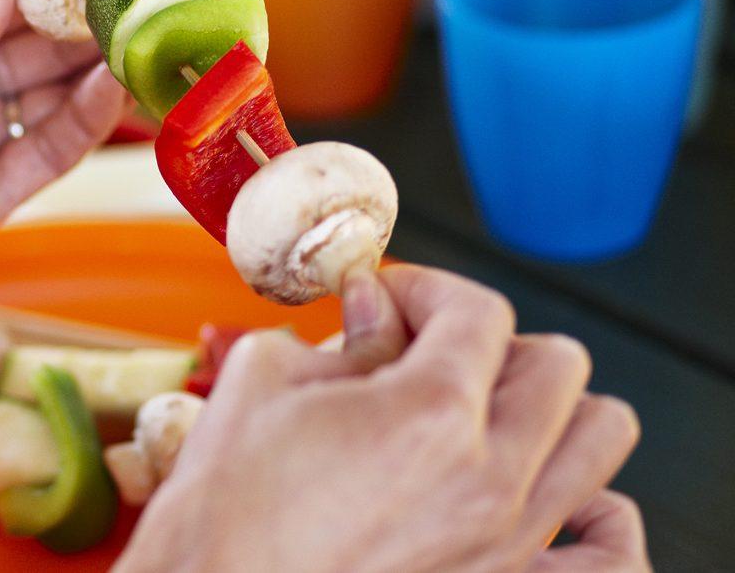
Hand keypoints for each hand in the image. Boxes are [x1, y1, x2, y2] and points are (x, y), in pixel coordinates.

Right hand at [115, 266, 644, 572]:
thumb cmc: (224, 505)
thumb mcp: (264, 381)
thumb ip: (342, 337)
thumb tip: (376, 311)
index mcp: (430, 413)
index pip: (476, 312)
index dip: (423, 290)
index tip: (384, 301)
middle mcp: (491, 478)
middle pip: (555, 364)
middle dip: (489, 340)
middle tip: (428, 351)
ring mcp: (511, 542)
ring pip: (602, 435)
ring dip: (549, 407)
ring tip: (486, 414)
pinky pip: (612, 552)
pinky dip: (600, 516)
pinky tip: (545, 495)